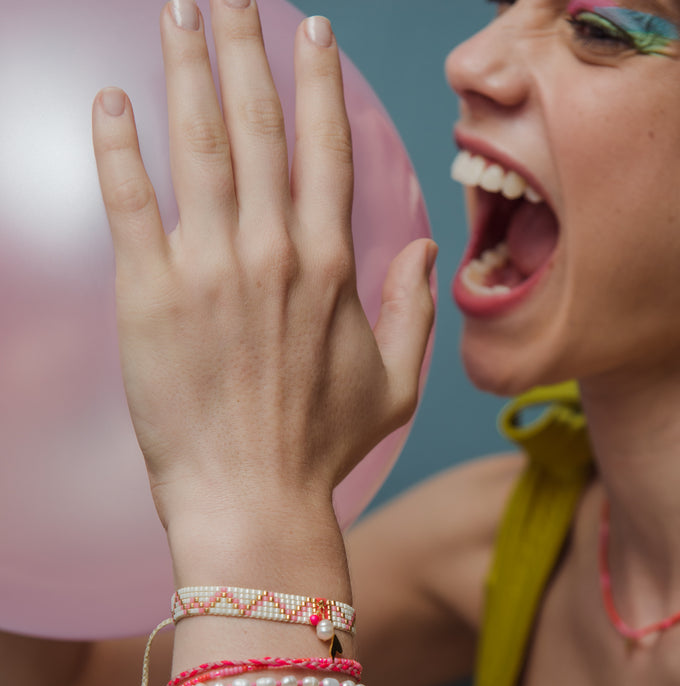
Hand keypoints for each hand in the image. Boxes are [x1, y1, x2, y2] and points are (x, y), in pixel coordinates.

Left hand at [91, 1, 435, 539]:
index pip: (324, 147)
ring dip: (185, 66)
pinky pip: (131, 200)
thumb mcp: (394, 386)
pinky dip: (119, 145)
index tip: (308, 29)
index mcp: (330, 265)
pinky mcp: (150, 294)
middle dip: (244, 42)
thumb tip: (429, 249)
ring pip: (198, 141)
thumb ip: (413, 311)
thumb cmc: (320, 451)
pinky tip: (111, 100)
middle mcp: (274, 251)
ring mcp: (211, 269)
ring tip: (175, 10)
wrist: (253, 502)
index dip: (315, 80)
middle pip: (257, 121)